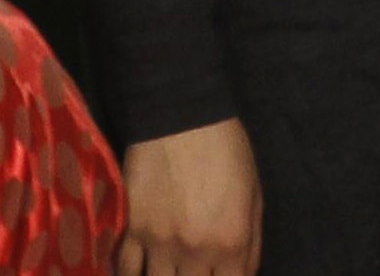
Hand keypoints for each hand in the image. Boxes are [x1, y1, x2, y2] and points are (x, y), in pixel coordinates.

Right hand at [118, 118, 260, 275]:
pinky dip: (130, 275)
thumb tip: (243, 272)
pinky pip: (125, 270)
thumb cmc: (227, 152)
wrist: (182, 119)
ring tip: (170, 269)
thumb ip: (251, 241)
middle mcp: (195, 252)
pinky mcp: (130, 231)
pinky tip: (137, 271)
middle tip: (193, 269)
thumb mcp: (254, 194)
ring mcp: (159, 244)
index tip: (221, 275)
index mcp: (232, 242)